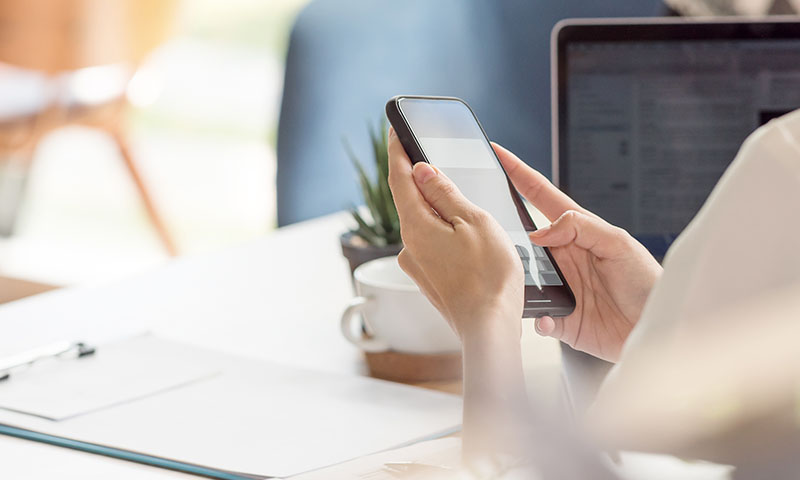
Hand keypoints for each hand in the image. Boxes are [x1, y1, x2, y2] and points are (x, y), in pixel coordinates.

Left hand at [388, 129, 529, 460]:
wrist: (489, 329)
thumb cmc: (489, 277)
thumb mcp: (473, 222)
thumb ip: (445, 194)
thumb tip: (422, 170)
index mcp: (416, 225)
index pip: (399, 177)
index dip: (397, 150)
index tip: (394, 128)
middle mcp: (409, 245)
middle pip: (408, 199)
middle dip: (416, 175)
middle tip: (422, 150)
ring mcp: (417, 264)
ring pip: (421, 222)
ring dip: (431, 203)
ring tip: (450, 189)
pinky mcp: (429, 278)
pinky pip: (430, 242)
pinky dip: (439, 227)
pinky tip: (459, 229)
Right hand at [493, 143, 661, 361]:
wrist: (657, 328)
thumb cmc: (647, 282)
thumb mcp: (619, 243)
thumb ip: (581, 227)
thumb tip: (540, 232)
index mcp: (576, 231)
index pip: (540, 196)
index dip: (518, 173)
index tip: (498, 153)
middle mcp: (562, 257)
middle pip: (521, 237)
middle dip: (500, 230)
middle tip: (483, 223)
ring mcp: (558, 287)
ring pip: (520, 277)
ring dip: (514, 278)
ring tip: (512, 278)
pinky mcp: (559, 318)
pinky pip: (535, 316)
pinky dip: (536, 317)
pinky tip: (545, 317)